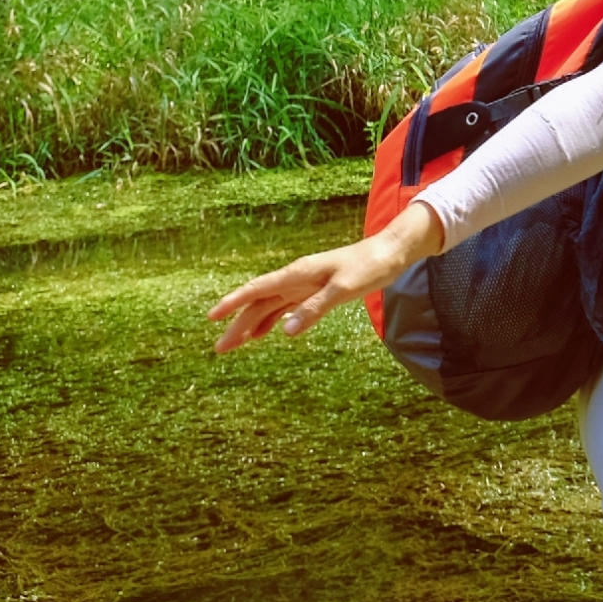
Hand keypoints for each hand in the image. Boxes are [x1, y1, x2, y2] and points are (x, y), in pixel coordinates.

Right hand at [209, 204, 440, 352]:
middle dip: (237, 324)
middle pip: (259, 303)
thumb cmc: (370, 266)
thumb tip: (285, 331)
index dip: (232, 302)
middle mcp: (296, 279)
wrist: (391, 252)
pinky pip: (286, 308)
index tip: (211, 317)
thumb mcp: (344, 289)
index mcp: (298, 274)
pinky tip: (262, 334)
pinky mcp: (316, 291)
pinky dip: (271, 321)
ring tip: (234, 345)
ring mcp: (305, 285)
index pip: (257, 289)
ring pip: (270, 307)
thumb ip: (315, 308)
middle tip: (219, 348)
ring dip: (251, 325)